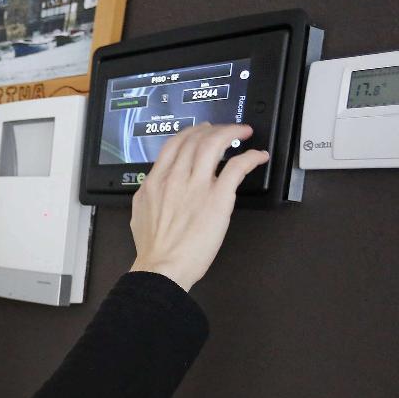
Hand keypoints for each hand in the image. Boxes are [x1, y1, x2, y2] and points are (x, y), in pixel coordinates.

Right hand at [129, 123, 269, 290]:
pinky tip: (257, 156)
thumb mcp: (140, 214)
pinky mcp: (218, 198)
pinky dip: (250, 157)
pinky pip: (237, 167)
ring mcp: (197, 186)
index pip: (174, 144)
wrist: (162, 268)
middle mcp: (175, 178)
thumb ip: (151, 195)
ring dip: (232, 133)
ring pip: (215, 144)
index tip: (201, 132)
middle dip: (213, 129)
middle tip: (225, 130)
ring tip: (243, 133)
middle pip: (195, 139)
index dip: (192, 132)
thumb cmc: (153, 250)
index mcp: (156, 181)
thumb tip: (158, 188)